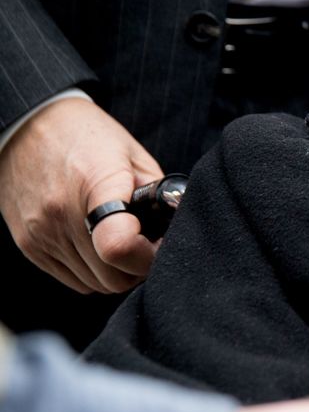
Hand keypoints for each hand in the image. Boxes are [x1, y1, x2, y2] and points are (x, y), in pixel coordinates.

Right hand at [0, 97, 162, 292]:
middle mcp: (62, 214)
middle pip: (112, 276)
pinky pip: (73, 279)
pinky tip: (99, 244)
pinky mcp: (29, 244)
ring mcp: (42, 232)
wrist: (28, 127)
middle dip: (138, 267)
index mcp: (96, 184)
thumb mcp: (132, 155)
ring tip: (124, 241)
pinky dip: (93, 271)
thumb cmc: (88, 136)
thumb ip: (156, 195)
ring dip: (116, 271)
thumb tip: (176, 229)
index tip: (160, 244)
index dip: (148, 256)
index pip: (119, 245)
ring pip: (94, 284)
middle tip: (148, 245)